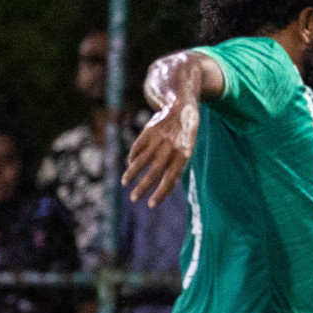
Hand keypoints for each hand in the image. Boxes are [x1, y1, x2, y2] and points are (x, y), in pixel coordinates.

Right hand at [124, 91, 198, 208]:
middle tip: (134, 199)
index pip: (171, 179)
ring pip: (142, 160)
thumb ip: (177, 166)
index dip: (161, 193)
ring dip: (132, 173)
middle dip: (143, 187)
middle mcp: (170, 149)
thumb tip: (167, 186)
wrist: (181, 108)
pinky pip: (138, 147)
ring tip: (125, 183)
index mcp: (183, 156)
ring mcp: (158, 139)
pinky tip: (129, 166)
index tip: (151, 204)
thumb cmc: (185, 136)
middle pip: (154, 172)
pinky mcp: (149, 131)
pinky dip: (132, 157)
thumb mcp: (187, 150)